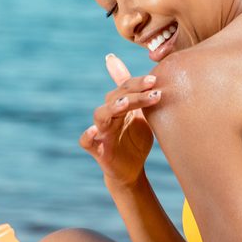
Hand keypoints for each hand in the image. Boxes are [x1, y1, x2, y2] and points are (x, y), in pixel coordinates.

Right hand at [79, 53, 162, 186]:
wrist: (132, 168)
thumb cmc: (136, 139)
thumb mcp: (143, 115)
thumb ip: (143, 96)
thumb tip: (154, 73)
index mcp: (119, 105)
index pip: (126, 88)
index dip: (138, 83)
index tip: (155, 80)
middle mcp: (109, 115)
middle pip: (115, 98)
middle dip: (134, 93)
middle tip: (153, 88)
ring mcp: (101, 132)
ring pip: (100, 115)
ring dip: (111, 108)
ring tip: (124, 104)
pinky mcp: (97, 150)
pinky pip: (86, 141)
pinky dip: (87, 135)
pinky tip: (94, 130)